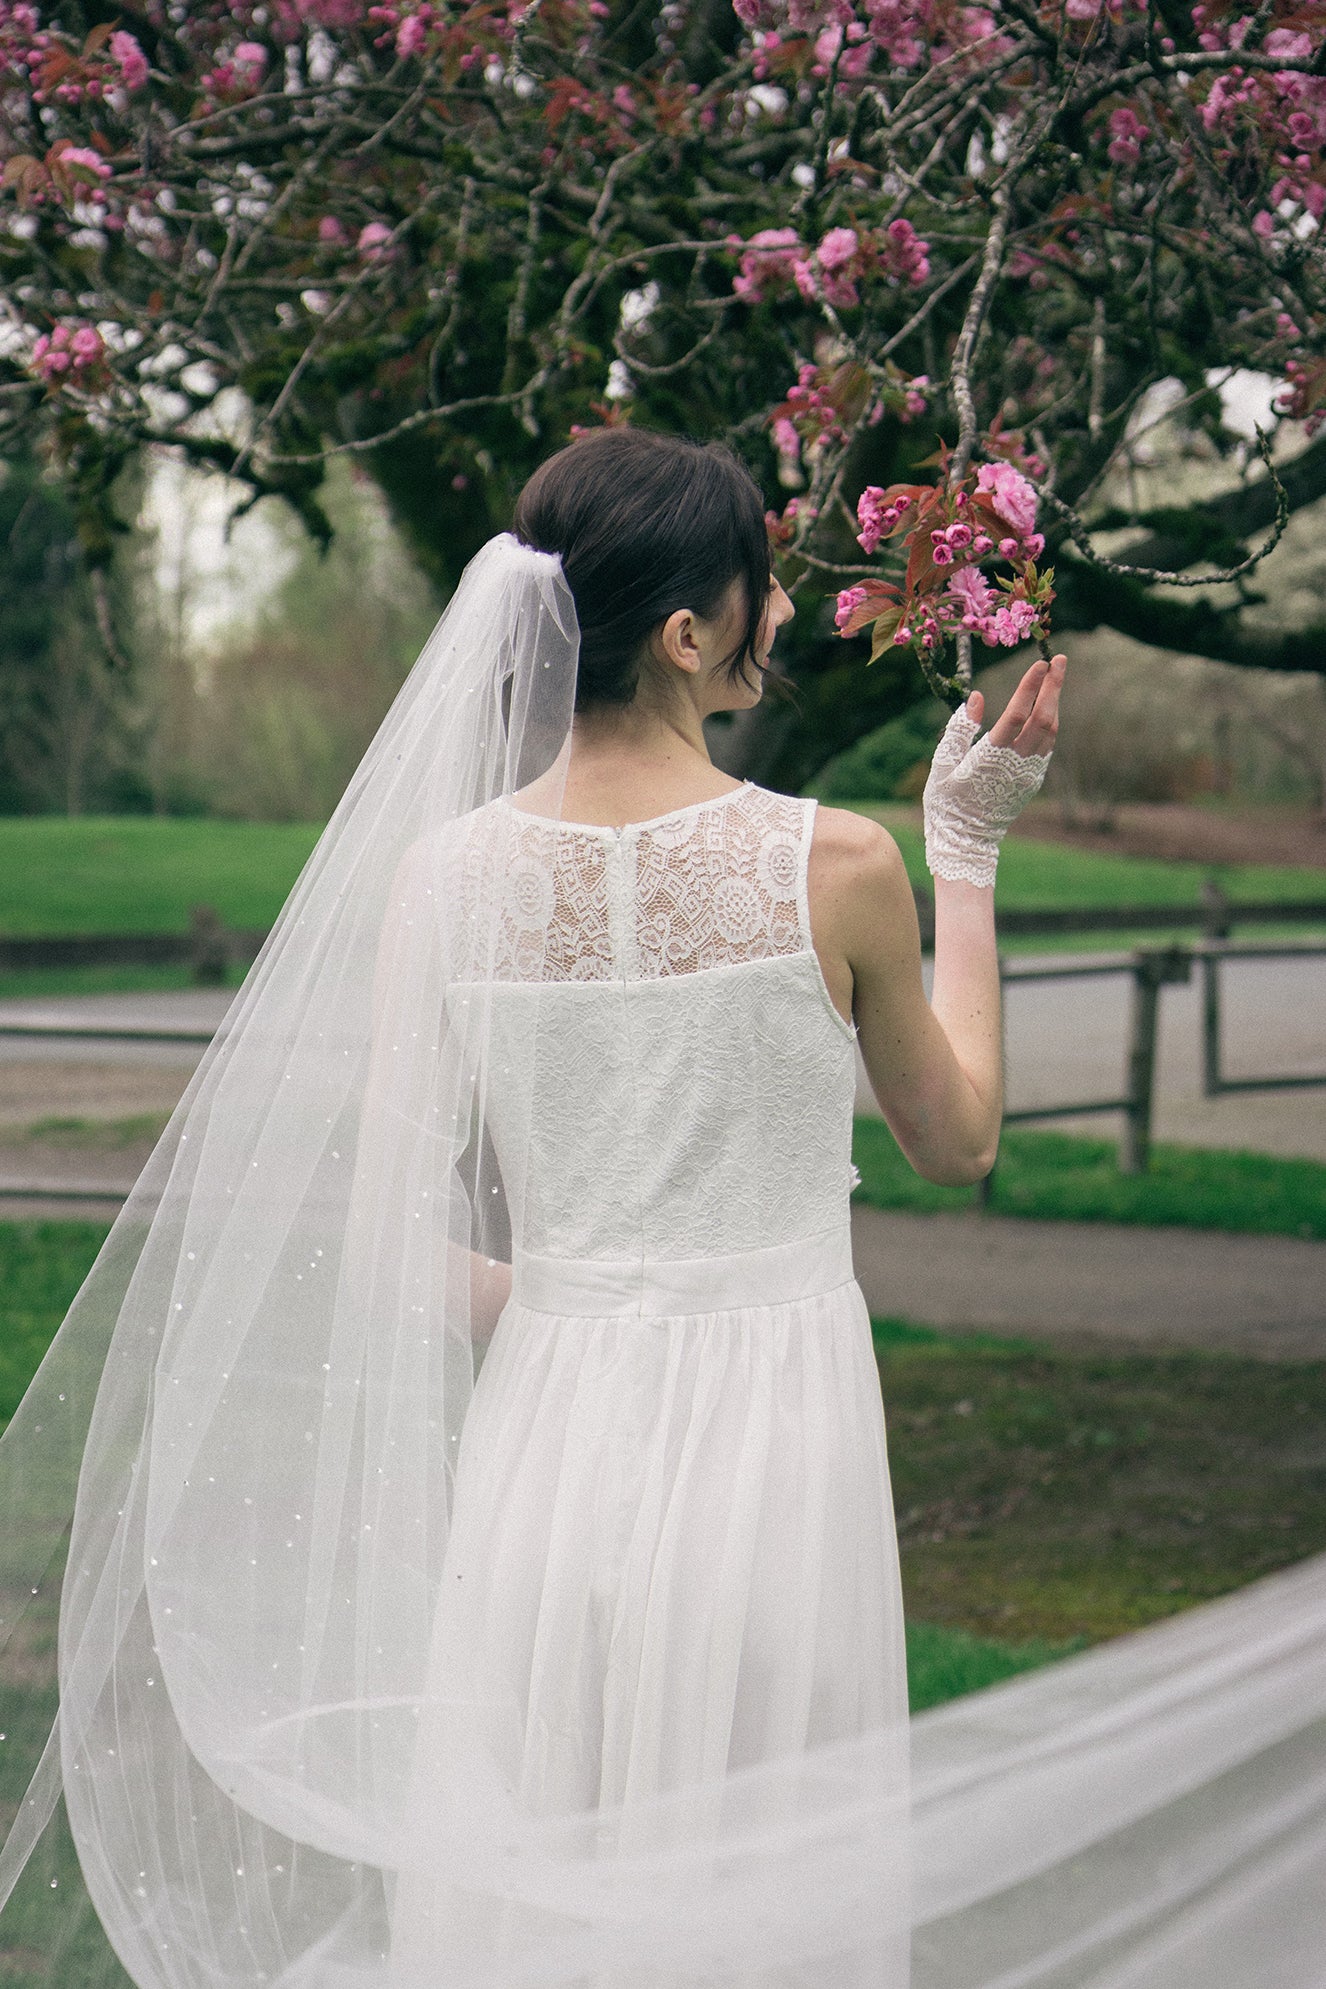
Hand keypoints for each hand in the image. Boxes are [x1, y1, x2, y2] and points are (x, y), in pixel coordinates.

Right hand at [922, 652, 1065, 887]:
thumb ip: (960, 730)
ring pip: (1050, 732)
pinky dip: (1050, 724)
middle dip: (1054, 687)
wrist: (966, 841)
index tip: (1040, 664)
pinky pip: (1047, 747)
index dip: (1031, 687)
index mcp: (991, 757)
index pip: (1018, 714)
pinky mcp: (1033, 782)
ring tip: (1055, 680)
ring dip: (1054, 703)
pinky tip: (1047, 711)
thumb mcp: (942, 765)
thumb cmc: (946, 802)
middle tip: (1060, 660)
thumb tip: (976, 698)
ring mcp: (1028, 774)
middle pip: (1043, 718)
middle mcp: (1016, 764)